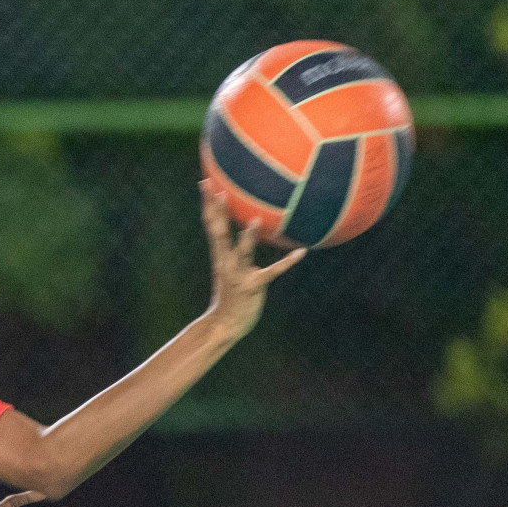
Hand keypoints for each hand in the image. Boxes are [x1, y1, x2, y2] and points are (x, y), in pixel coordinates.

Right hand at [200, 180, 304, 341]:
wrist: (224, 325)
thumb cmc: (231, 294)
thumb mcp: (230, 268)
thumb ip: (236, 248)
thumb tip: (249, 228)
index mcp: (219, 255)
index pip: (211, 224)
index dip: (208, 203)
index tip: (205, 182)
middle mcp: (225, 261)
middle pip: (218, 233)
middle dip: (216, 211)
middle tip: (217, 190)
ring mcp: (237, 274)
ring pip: (242, 252)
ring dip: (249, 238)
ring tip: (256, 221)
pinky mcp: (252, 286)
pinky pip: (272, 272)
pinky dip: (287, 262)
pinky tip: (301, 252)